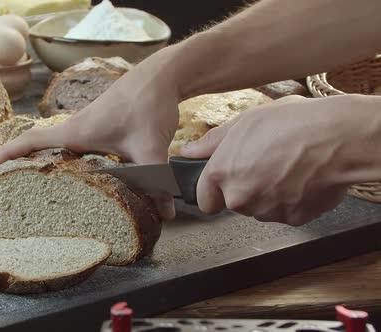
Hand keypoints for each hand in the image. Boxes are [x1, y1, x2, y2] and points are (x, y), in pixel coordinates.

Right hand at [0, 48, 182, 220]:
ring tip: (33, 188)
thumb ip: (156, 181)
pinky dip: (65, 158)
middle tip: (5, 189)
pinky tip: (75, 176)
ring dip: (41, 162)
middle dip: (17, 164)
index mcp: (76, 132)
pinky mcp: (98, 127)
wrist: (161, 75)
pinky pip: (72, 145)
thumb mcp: (151, 147)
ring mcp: (86, 126)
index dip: (6, 155)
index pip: (30, 142)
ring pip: (55, 147)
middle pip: (36, 146)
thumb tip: (164, 216)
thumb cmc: (148, 104)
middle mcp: (75, 129)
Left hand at [181, 95, 380, 225]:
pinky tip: (301, 178)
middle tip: (264, 164)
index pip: (204, 200)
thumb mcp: (244, 122)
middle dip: (244, 189)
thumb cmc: (291, 123)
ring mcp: (266, 210)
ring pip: (259, 209)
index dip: (214, 190)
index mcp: (221, 173)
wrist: (338, 138)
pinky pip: (284, 212)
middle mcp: (239, 197)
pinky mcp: (292, 219)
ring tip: (286, 167)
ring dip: (267, 195)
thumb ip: (212, 142)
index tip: (225, 182)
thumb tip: (188, 153)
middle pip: (234, 203)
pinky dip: (290, 201)